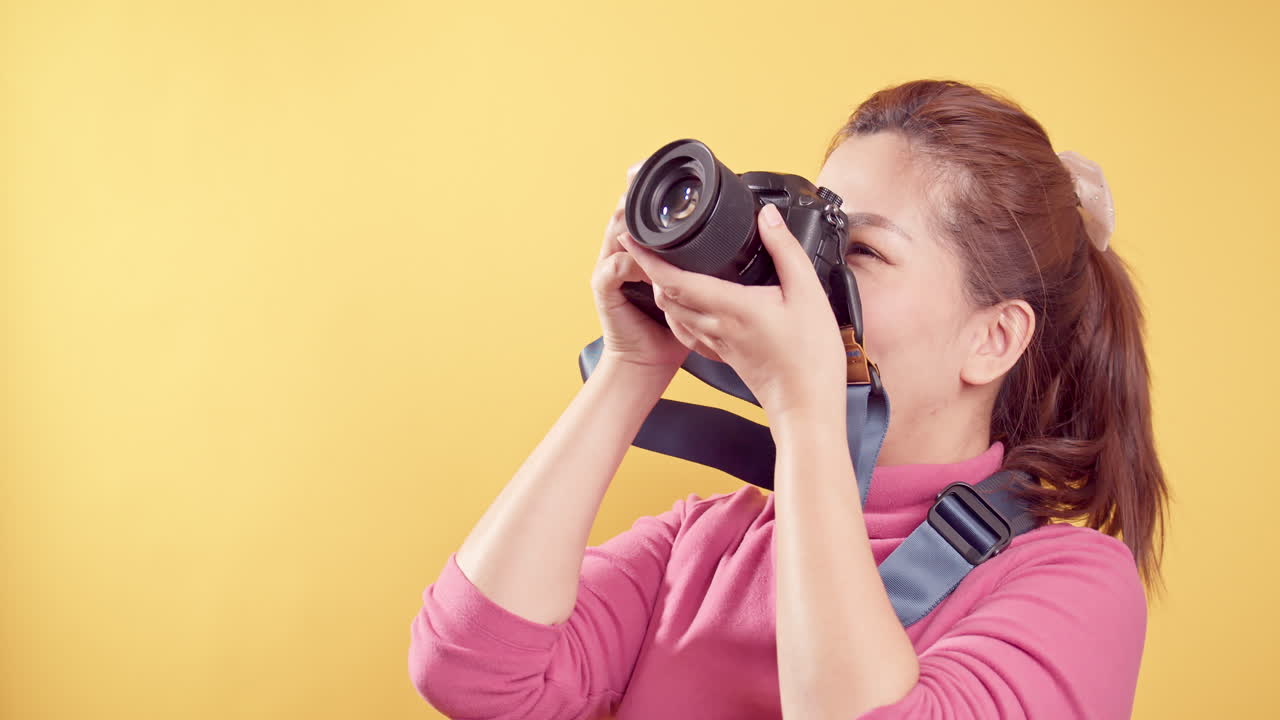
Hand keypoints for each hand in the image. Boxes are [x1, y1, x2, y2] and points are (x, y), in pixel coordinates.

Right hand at [590, 161, 690, 373]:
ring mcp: (612, 270)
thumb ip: (711, 261)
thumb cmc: (675, 329)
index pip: (647, 213)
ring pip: (614, 233)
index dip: (650, 189)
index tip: (663, 170)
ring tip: (643, 208)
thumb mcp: (701, 290)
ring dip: (626, 220)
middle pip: (625, 213)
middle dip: (633, 193)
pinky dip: (625, 263)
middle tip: (642, 172)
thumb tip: (745, 236)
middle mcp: (627, 255)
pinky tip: (640, 260)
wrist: (649, 362)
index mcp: (651, 253)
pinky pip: (611, 271)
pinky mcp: (605, 291)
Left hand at [616, 202, 846, 422]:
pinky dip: (679, 311)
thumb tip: (767, 217)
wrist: (806, 406)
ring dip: (662, 289)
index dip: (648, 257)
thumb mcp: (807, 293)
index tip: (631, 237)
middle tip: (644, 245)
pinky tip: (688, 303)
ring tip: (660, 267)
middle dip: (649, 268)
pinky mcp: (723, 353)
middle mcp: (715, 325)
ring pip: (675, 313)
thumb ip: (785, 250)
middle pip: (667, 295)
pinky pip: (689, 329)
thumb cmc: (809, 357)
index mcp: (730, 307)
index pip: (674, 279)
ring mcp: (717, 341)